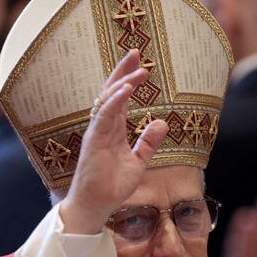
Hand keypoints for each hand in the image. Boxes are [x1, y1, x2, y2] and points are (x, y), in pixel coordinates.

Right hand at [60, 50, 167, 233]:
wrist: (97, 205)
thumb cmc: (113, 186)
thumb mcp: (139, 161)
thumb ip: (149, 142)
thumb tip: (162, 122)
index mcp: (114, 130)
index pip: (121, 98)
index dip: (130, 80)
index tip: (142, 63)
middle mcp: (104, 126)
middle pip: (112, 91)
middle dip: (123, 71)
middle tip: (136, 51)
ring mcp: (97, 132)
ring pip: (108, 100)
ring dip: (123, 82)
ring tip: (139, 68)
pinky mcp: (94, 140)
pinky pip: (104, 116)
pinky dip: (114, 101)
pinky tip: (125, 89)